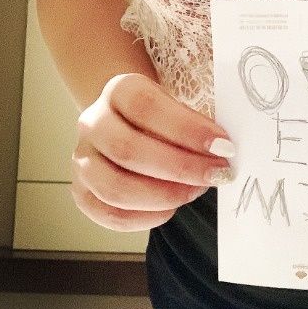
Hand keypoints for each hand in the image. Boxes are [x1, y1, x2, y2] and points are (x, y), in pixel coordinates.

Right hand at [70, 73, 235, 231]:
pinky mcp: (83, 192)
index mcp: (118, 90)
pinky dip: (145, 217)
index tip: (223, 146)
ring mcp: (83, 160)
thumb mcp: (180, 104)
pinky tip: (172, 207)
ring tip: (196, 190)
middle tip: (217, 174)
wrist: (130, 123)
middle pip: (128, 150)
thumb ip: (199, 122)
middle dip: (181, 168)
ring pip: (114, 188)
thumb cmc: (165, 117)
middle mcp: (93, 123)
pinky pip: (109, 214)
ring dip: (164, 195)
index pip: (146, 107)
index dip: (187, 129)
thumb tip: (224, 149)